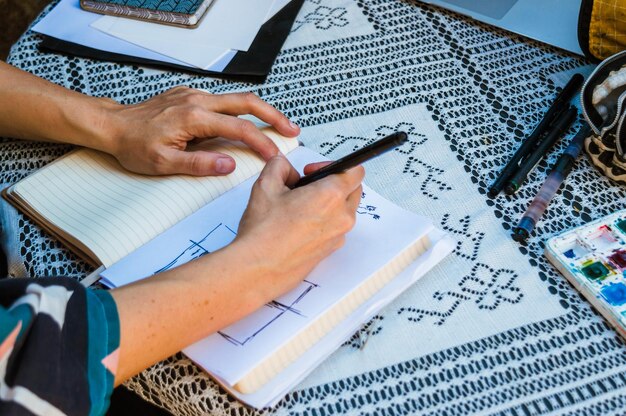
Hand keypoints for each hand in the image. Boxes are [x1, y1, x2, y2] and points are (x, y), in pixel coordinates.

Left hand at [107, 87, 299, 175]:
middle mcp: (198, 100)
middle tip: (291, 130)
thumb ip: (199, 164)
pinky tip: (247, 122)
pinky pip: (223, 101)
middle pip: (247, 102)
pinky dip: (241, 111)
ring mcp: (194, 95)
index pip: (239, 128)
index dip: (262, 142)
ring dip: (260, 112)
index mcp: (194, 117)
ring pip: (236, 99)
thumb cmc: (134, 145)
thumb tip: (229, 164)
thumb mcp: (164, 163)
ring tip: (277, 126)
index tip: (275, 155)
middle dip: (273, 116)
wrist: (113, 126)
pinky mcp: (190, 96)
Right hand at [234, 156, 364, 302]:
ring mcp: (338, 236)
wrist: (257, 268)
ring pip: (344, 210)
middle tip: (307, 187)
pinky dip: (324, 222)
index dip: (335, 165)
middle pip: (353, 190)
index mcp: (330, 196)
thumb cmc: (263, 232)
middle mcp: (341, 217)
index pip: (355, 171)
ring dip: (329, 204)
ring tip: (300, 207)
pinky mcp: (331, 250)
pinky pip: (335, 228)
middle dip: (334, 183)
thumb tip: (286, 167)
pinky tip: (299, 225)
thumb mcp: (266, 185)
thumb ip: (279, 166)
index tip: (315, 171)